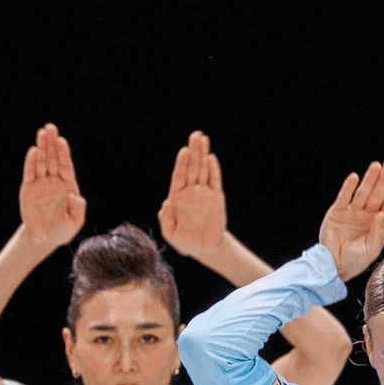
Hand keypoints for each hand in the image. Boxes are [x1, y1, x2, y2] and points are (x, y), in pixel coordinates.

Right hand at [17, 125, 85, 247]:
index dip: (64, 153)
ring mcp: (40, 183)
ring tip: (42, 132)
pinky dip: (31, 162)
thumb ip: (78, 210)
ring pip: (41, 162)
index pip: (65, 166)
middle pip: (53, 159)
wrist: (44, 239)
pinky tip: (33, 151)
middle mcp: (53, 181)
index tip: (61, 141)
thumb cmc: (62, 231)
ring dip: (42, 147)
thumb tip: (77, 197)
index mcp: (67, 185)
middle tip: (51, 127)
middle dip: (52, 143)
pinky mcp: (28, 188)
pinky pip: (30, 173)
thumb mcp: (74, 223)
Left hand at [155, 129, 229, 254]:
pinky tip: (211, 158)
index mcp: (178, 197)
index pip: (179, 176)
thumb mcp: (171, 234)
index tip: (184, 151)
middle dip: (194, 151)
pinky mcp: (217, 197)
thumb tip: (166, 203)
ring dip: (203, 154)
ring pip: (204, 170)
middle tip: (195, 135)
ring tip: (203, 139)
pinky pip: (215, 181)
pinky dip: (214, 170)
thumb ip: (166, 219)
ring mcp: (204, 193)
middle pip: (192, 168)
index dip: (182, 164)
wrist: (205, 249)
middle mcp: (191, 192)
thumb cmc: (185, 241)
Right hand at [316, 160, 383, 279]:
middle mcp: (367, 216)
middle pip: (378, 194)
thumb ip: (378, 232)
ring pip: (363, 193)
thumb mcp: (371, 249)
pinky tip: (355, 178)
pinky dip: (348, 188)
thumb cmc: (355, 261)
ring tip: (377, 167)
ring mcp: (352, 214)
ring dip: (370, 180)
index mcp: (379, 224)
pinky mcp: (337, 213)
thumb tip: (382, 214)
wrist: (333, 267)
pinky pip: (344, 198)